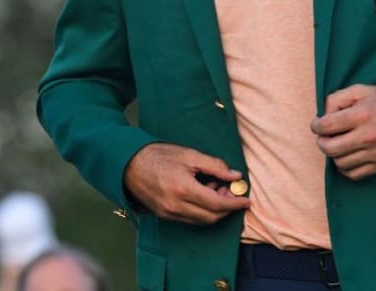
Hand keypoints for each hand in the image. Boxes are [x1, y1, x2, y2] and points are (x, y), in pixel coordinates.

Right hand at [123, 143, 248, 223]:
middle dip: (226, 207)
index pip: (217, 204)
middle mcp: (176, 206)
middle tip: (231, 191)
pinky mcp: (165, 216)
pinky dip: (202, 211)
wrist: (129, 165)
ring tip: (215, 188)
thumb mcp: (190, 154)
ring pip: (202, 221)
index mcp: (183, 189)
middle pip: (211, 217)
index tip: (246, 200)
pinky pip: (190, 219)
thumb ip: (215, 166)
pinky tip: (202, 194)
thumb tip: (235, 176)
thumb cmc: (159, 156)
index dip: (234, 203)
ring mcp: (169, 213)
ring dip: (215, 210)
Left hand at [310, 84, 375, 180]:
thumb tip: (323, 116)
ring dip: (334, 154)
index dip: (316, 125)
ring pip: (340, 163)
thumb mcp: (360, 90)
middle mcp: (368, 136)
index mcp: (362, 114)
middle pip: (329, 148)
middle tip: (325, 136)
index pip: (325, 126)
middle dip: (321, 141)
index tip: (318, 124)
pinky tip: (348, 155)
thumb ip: (336, 99)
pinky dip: (346, 167)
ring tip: (339, 144)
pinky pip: (354, 174)